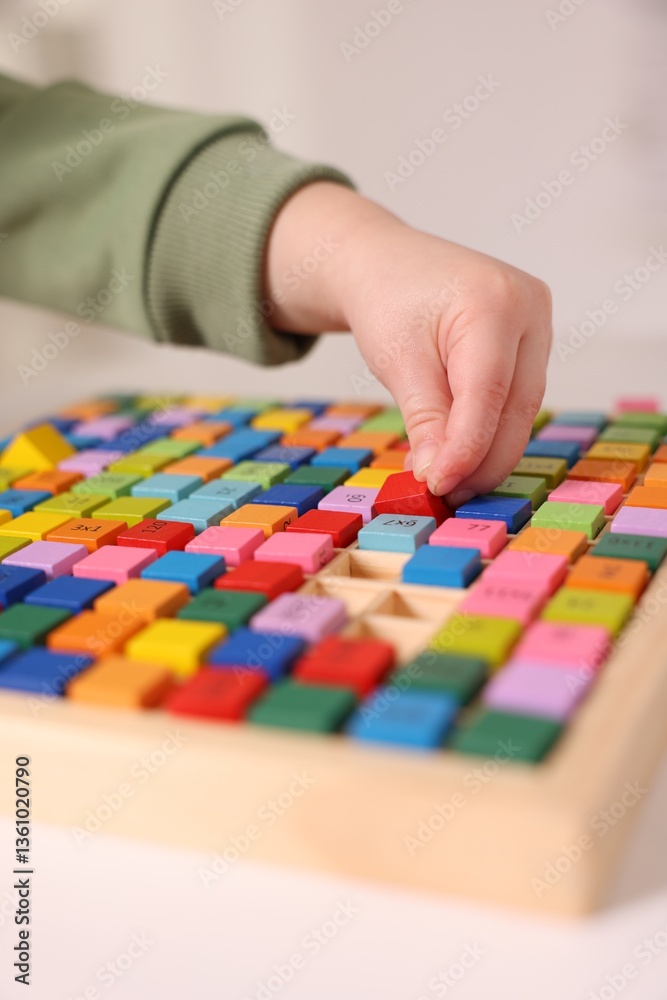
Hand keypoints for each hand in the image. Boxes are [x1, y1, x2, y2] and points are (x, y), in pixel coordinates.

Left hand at [265, 183, 551, 502]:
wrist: (386, 264)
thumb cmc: (387, 299)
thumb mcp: (398, 361)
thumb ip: (425, 418)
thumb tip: (439, 475)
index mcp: (495, 302)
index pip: (488, 392)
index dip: (468, 447)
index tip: (441, 483)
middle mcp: (530, 309)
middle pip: (514, 404)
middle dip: (481, 457)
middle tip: (446, 492)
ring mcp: (537, 324)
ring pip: (520, 407)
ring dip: (487, 449)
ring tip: (449, 479)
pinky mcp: (531, 342)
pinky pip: (515, 396)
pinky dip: (488, 428)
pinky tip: (460, 454)